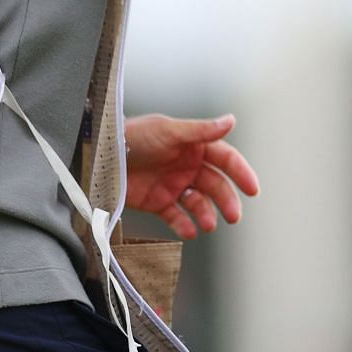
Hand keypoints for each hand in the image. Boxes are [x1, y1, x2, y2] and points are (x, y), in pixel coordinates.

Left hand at [124, 113, 259, 240]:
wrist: (99, 156)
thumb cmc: (133, 136)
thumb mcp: (168, 131)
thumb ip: (201, 130)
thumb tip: (231, 120)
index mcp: (194, 146)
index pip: (226, 159)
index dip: (241, 172)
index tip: (252, 189)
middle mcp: (187, 165)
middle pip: (216, 185)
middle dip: (226, 201)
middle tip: (234, 216)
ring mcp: (173, 185)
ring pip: (199, 203)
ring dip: (206, 214)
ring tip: (208, 225)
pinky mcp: (157, 202)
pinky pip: (176, 217)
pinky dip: (184, 225)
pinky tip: (189, 231)